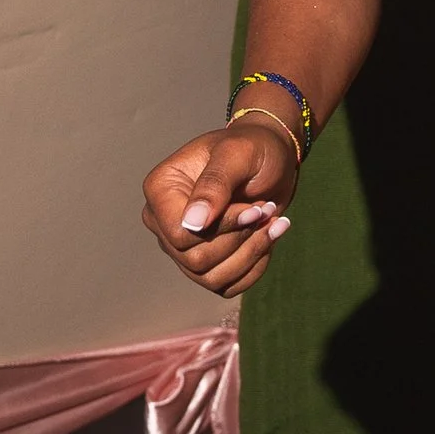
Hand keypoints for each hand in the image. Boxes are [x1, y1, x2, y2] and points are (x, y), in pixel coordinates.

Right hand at [142, 116, 297, 297]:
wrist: (271, 159)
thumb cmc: (252, 147)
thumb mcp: (237, 155)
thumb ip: (214, 184)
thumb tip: (192, 223)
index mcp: (160, 190)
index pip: (180, 234)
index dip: (222, 228)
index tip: (255, 209)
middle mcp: (163, 222)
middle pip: (196, 260)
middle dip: (241, 238)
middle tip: (266, 210)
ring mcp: (182, 246)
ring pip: (212, 278)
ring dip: (252, 252)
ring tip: (273, 221)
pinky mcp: (205, 264)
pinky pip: (227, 286)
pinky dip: (255, 266)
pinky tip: (269, 238)